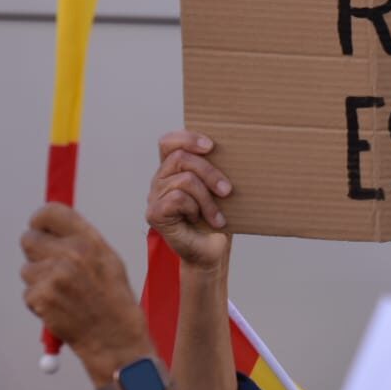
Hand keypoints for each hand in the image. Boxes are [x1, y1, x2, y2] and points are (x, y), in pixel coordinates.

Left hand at [21, 203, 152, 385]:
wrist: (115, 338)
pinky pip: (27, 293)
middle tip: (50, 268)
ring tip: (63, 295)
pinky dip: (39, 302)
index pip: (51, 212)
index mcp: (90, 240)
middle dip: (35, 253)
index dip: (40, 220)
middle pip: (29, 239)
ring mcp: (55, 276)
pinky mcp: (41, 297)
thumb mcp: (108, 260)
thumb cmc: (113, 300)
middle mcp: (72, 254)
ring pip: (27, 269)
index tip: (39, 228)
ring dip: (38, 281)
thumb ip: (81, 241)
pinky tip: (59, 309)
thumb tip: (52, 227)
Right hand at [147, 131, 232, 272]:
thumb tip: (236, 148)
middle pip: (180, 158)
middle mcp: (160, 180)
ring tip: (217, 216)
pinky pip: (177, 198)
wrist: (212, 251)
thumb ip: (216, 167)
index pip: (169, 142)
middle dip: (210, 173)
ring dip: (207, 199)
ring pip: (184, 180)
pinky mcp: (154, 213)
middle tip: (227, 191)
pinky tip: (198, 220)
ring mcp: (154, 196)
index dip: (188, 138)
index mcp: (173, 169)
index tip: (211, 146)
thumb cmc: (217, 217)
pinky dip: (194, 209)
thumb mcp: (219, 188)